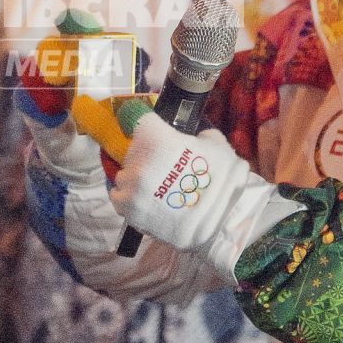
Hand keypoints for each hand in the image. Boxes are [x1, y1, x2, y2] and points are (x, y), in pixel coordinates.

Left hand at [109, 118, 304, 281]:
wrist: (222, 221)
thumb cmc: (222, 180)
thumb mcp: (217, 146)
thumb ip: (200, 136)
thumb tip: (196, 136)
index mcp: (156, 138)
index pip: (139, 120)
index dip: (149, 127)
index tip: (154, 133)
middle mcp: (137, 161)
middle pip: (132, 153)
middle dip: (146, 158)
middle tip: (163, 168)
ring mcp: (131, 188)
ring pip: (123, 177)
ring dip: (135, 180)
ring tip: (153, 188)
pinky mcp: (129, 211)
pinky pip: (119, 198)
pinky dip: (129, 199)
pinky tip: (144, 202)